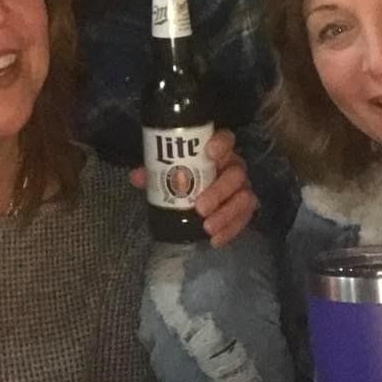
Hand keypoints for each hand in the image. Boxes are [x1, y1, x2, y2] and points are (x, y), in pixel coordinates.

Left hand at [129, 128, 257, 247]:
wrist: (199, 199)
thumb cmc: (183, 177)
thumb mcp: (166, 173)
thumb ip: (153, 172)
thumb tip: (136, 177)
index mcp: (217, 152)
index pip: (226, 139)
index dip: (221, 144)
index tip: (209, 152)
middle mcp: (233, 167)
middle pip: (236, 173)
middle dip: (219, 191)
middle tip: (200, 208)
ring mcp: (241, 188)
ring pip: (244, 197)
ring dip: (226, 214)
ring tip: (207, 228)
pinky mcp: (244, 209)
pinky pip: (244, 218)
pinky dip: (230, 230)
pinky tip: (215, 241)